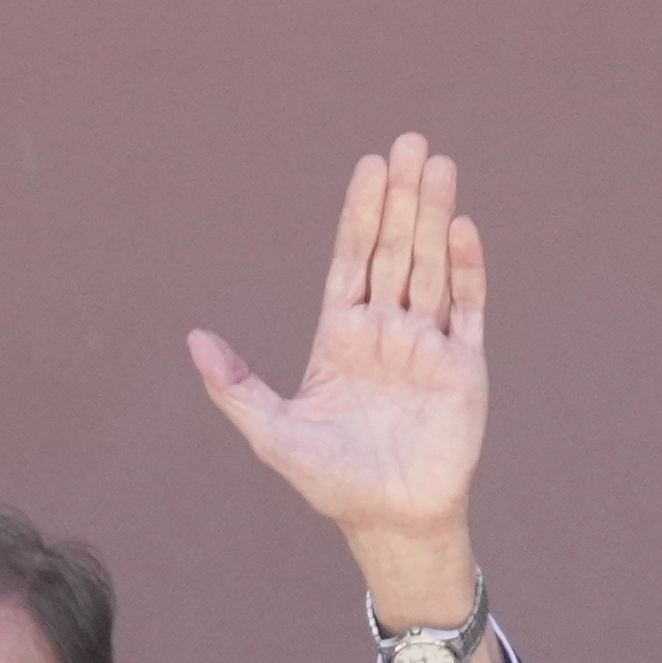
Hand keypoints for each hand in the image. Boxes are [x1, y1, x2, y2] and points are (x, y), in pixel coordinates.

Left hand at [189, 136, 488, 623]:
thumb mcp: (271, 433)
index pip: (351, 260)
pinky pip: (467, 307)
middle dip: (402, 198)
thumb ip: (235, 386)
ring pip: (431, 266)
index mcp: (340, 337)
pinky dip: (466, 269)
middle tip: (410, 143)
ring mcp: (426, 343)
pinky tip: (463, 229)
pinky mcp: (463, 364)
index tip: (369, 166)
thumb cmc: (329, 480)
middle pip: (394, 250)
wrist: (389, 520)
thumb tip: (195, 340)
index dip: (360, 214)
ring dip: (435, 217)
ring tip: (439, 164)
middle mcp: (386, 330)